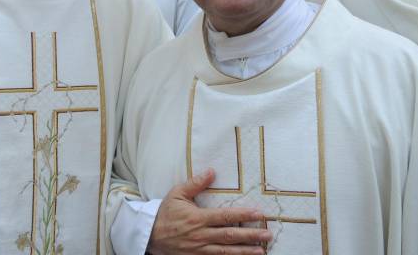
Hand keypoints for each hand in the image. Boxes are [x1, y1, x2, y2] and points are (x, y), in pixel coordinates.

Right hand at [147, 169, 271, 254]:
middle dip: (251, 235)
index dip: (243, 215)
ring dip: (245, 251)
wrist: (150, 235)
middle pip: (230, 235)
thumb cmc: (165, 213)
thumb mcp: (177, 193)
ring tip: (262, 250)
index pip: (226, 216)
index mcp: (198, 218)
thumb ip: (196, 183)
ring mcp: (200, 249)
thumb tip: (212, 171)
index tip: (259, 214)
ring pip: (227, 251)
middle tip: (268, 234)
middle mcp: (201, 235)